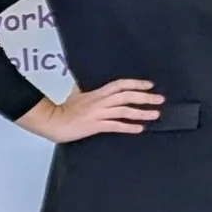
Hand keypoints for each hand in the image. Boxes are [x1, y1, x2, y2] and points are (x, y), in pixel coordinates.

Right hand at [25, 79, 162, 141]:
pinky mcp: (95, 126)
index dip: (136, 84)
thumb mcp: (75, 94)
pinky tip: (139, 128)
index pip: (120, 84)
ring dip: (141, 112)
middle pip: (126, 96)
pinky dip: (128, 127)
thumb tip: (83, 83)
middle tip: (160, 99)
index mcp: (97, 93)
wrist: (52, 122)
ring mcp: (98, 114)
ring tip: (155, 114)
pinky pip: (115, 126)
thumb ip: (84, 89)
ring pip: (123, 111)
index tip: (150, 85)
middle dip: (145, 97)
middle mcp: (99, 101)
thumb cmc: (63, 110)